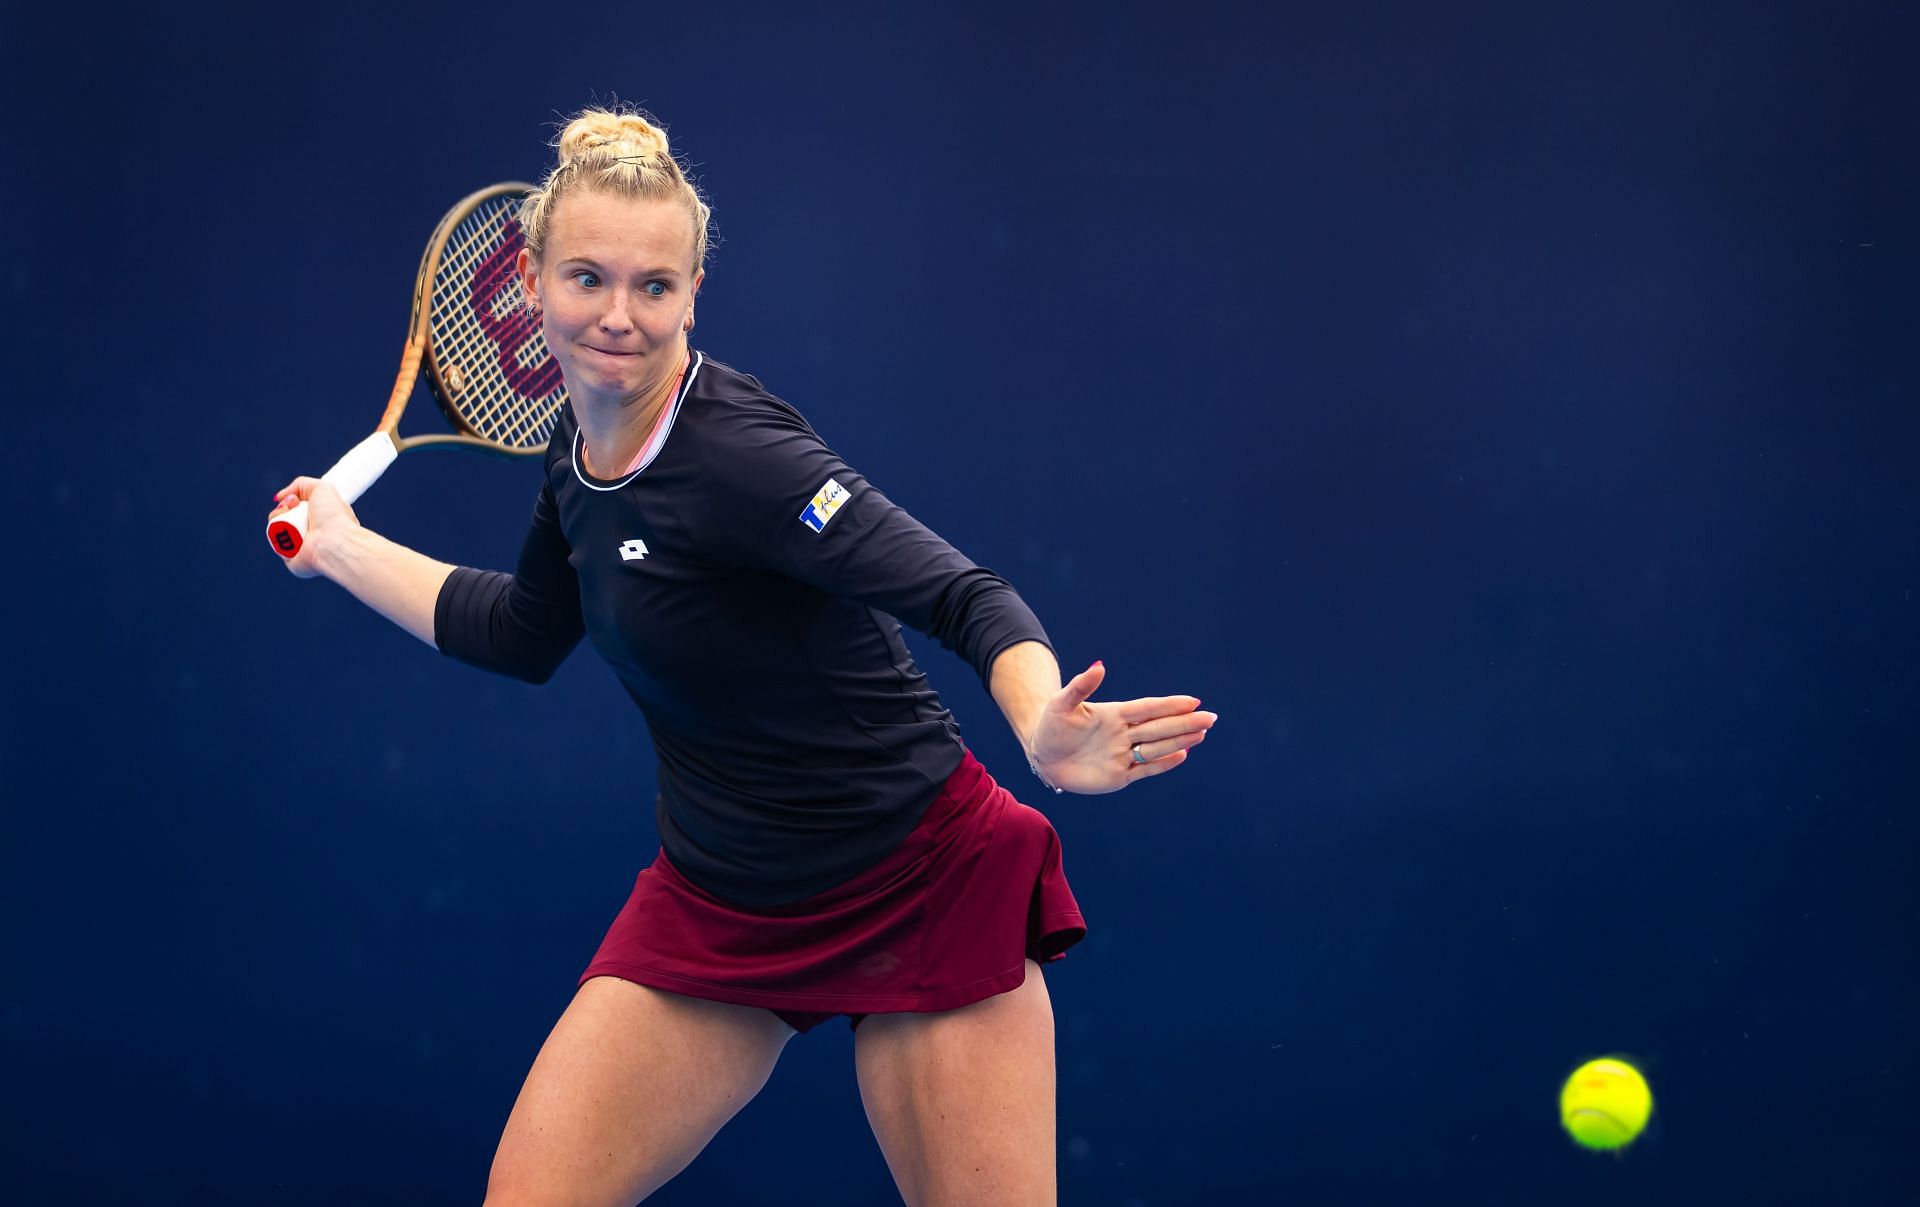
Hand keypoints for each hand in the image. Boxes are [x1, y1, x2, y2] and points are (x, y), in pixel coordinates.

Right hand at [267, 476, 359, 578]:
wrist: (334, 542)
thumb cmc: (334, 516)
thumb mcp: (322, 488)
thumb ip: (301, 484)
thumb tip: (280, 496)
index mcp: (322, 520)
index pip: (298, 510)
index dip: (292, 502)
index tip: (295, 499)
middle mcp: (311, 534)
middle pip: (283, 518)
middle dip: (283, 508)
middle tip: (293, 505)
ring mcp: (300, 546)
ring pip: (276, 528)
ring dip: (278, 517)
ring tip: (290, 515)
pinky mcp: (290, 559)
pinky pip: (275, 543)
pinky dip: (276, 533)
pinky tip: (286, 530)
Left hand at [1027, 661, 1215, 793]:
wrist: (1043, 756)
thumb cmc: (1052, 726)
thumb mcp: (1062, 704)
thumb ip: (1081, 686)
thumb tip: (1099, 665)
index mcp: (1115, 714)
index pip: (1147, 708)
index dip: (1169, 705)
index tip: (1193, 701)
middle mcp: (1124, 733)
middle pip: (1159, 727)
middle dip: (1185, 723)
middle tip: (1211, 718)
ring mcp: (1123, 755)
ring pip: (1156, 747)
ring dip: (1180, 740)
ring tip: (1202, 733)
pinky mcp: (1119, 776)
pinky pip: (1145, 770)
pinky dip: (1163, 763)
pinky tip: (1182, 754)